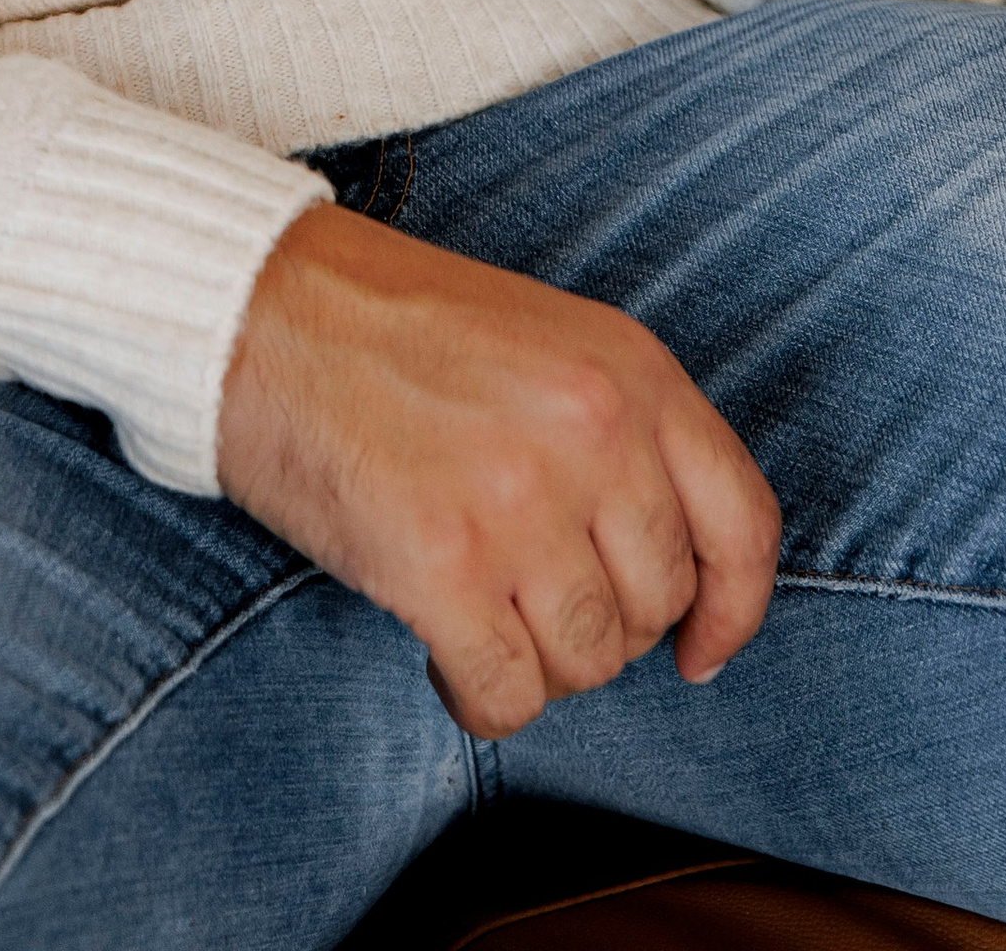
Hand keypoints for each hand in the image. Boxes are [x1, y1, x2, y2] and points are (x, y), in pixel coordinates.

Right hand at [216, 201, 779, 737]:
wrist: (262, 307)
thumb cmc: (394, 328)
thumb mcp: (548, 342)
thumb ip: (622, 433)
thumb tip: (670, 573)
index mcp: (631, 371)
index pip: (743, 523)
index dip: (734, 608)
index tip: (701, 648)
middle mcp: (594, 433)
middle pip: (657, 606)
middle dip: (603, 628)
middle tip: (533, 599)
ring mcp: (520, 501)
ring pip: (588, 661)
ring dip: (539, 664)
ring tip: (484, 617)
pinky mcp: (442, 566)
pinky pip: (508, 696)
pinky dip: (480, 699)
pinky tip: (443, 655)